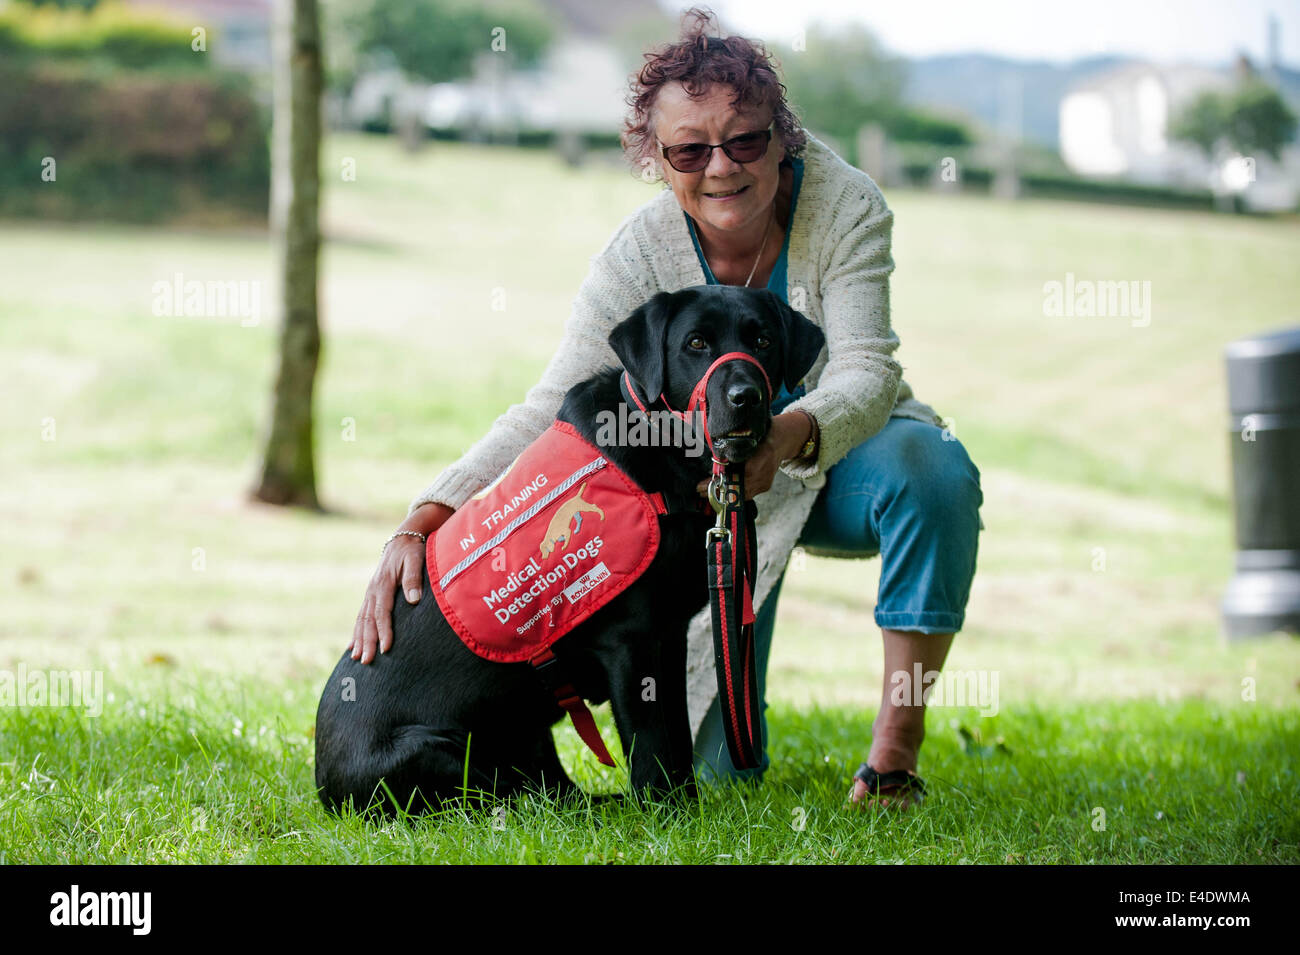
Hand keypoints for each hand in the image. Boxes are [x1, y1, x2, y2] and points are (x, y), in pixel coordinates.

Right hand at [347, 502, 453, 663]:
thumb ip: (414, 579)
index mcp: (383, 583)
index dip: (383, 631)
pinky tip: (352, 646)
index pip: (382, 612)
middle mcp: (373, 590)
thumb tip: (413, 600)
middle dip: (367, 641)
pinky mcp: (371, 595)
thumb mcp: (416, 559)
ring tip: (357, 658)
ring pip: (361, 620)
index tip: (386, 648)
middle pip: (368, 620)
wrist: (404, 538)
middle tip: (367, 661)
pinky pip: (361, 616)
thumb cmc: (412, 550)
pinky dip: (356, 632)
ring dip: (359, 639)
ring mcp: (370, 593)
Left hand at [695, 411, 812, 499]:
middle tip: (699, 489)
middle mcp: (763, 474)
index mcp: (760, 459)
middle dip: (717, 490)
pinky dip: (734, 492)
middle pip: (737, 489)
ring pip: (742, 494)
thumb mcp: (747, 436)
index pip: (736, 477)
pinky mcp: (765, 486)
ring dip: (723, 493)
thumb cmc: (763, 434)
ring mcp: (765, 482)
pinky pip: (748, 493)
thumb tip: (714, 459)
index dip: (719, 483)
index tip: (703, 485)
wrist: (783, 439)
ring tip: (706, 491)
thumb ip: (732, 449)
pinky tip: (722, 490)